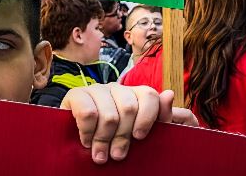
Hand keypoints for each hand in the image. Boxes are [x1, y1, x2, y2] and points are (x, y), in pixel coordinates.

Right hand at [61, 83, 196, 163]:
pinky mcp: (76, 95)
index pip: (149, 95)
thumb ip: (160, 118)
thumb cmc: (116, 140)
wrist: (83, 144)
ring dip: (104, 140)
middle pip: (128, 108)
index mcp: (136, 95)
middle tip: (117, 156)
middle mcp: (117, 88)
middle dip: (122, 137)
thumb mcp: (140, 133)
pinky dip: (88, 132)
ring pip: (108, 115)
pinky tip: (87, 141)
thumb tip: (169, 94)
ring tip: (101, 155)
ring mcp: (96, 89)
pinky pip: (87, 113)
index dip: (147, 118)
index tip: (139, 138)